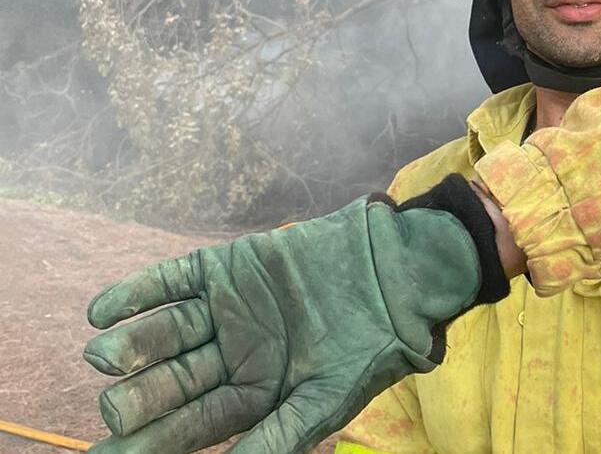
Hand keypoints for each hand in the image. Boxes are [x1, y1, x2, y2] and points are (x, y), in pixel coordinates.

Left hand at [83, 194, 497, 453]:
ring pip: (165, 333)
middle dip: (139, 398)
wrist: (394, 276)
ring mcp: (225, 311)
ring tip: (102, 356)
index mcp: (251, 395)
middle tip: (113, 410)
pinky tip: (104, 312)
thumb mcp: (322, 403)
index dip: (150, 444)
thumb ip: (273, 440)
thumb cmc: (369, 348)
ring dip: (131, 346)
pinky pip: (171, 281)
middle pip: (171, 382)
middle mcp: (230, 355)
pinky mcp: (225, 269)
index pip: (189, 427)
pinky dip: (136, 293)